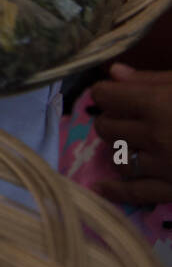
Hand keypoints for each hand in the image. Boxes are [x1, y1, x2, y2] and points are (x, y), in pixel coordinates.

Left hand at [89, 64, 171, 205]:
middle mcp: (155, 136)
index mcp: (157, 104)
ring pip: (118, 159)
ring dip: (121, 150)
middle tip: (128, 118)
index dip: (108, 94)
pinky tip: (103, 188)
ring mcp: (163, 166)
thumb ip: (152, 79)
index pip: (106, 96)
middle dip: (112, 120)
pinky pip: (136, 194)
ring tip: (134, 143)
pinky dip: (117, 192)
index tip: (116, 94)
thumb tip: (114, 72)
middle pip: (106, 128)